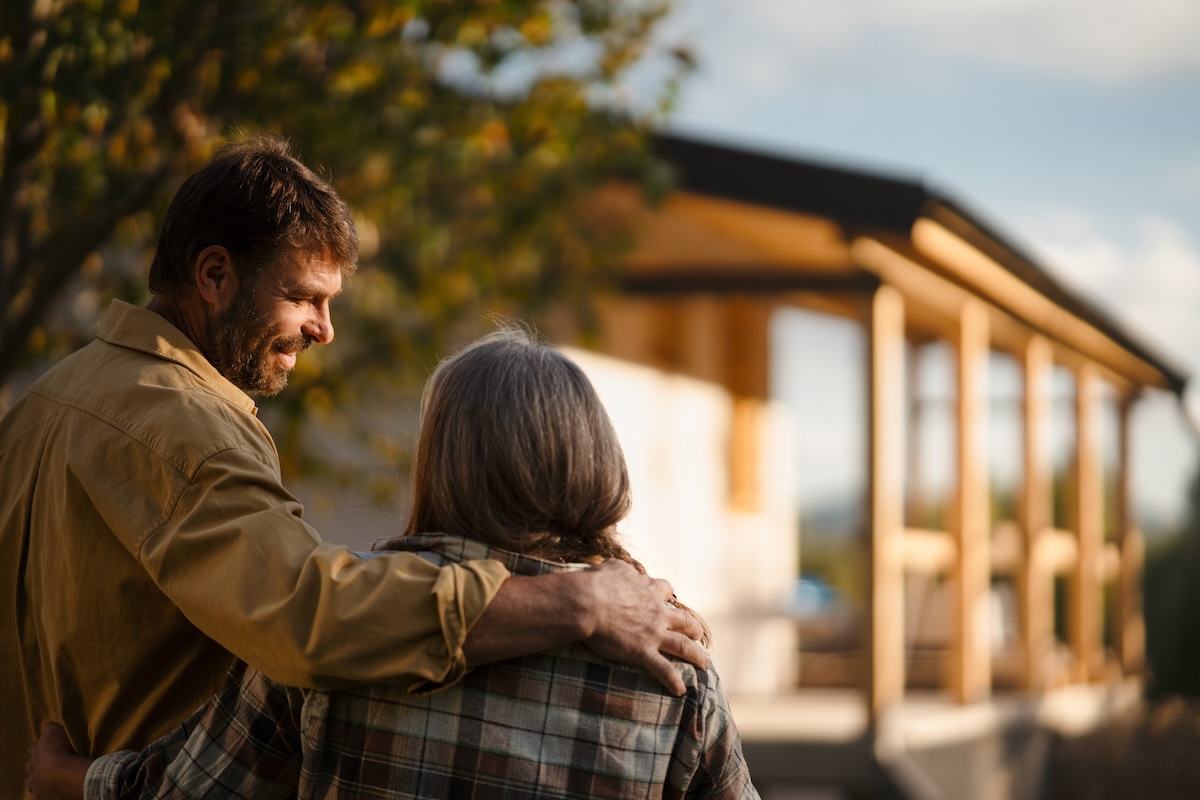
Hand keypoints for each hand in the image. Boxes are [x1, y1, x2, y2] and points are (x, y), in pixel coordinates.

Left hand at [26, 722, 89, 799]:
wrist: (62, 773)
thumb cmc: (61, 750)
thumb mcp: (56, 732)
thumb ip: (49, 727)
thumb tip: (45, 724)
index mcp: (35, 751)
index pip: (34, 747)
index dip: (40, 747)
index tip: (47, 747)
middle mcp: (31, 767)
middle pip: (30, 765)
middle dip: (37, 764)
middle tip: (48, 763)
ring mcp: (34, 783)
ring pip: (32, 781)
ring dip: (38, 779)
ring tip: (49, 778)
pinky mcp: (40, 796)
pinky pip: (41, 795)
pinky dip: (45, 792)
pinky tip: (52, 790)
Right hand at [578, 559, 710, 695]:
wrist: (589, 603)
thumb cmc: (597, 583)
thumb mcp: (613, 568)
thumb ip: (623, 570)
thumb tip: (623, 570)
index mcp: (649, 590)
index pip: (665, 590)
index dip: (667, 596)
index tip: (668, 600)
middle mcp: (657, 612)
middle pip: (684, 620)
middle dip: (693, 629)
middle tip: (697, 634)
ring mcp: (653, 634)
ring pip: (683, 646)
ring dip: (696, 655)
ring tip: (704, 663)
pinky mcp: (643, 652)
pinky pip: (664, 670)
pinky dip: (674, 681)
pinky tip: (680, 691)